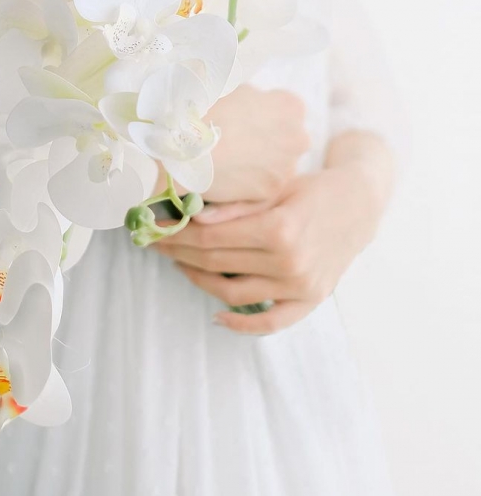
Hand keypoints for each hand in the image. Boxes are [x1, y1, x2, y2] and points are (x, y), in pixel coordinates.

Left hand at [153, 133, 394, 334]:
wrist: (358, 205)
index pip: (210, 237)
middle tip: (156, 245)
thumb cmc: (311, 188)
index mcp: (278, 228)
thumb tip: (194, 217)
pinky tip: (216, 315)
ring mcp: (300, 288)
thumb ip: (237, 205)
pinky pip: (269, 323)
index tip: (154, 230)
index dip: (177, 235)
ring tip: (179, 265)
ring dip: (198, 281)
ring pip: (233, 293)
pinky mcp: (310, 302)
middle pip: (216, 264)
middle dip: (179, 254)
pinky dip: (240, 324)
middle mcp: (289, 263)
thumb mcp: (275, 186)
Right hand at [202, 85, 311, 204]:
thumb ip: (254, 97)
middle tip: (237, 139)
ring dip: (259, 162)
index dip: (264, 113)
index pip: (286, 109)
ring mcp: (287, 167)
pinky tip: (228, 174)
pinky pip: (262, 184)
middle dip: (267, 140)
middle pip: (287, 138)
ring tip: (229, 159)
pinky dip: (248, 182)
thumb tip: (255, 104)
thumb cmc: (209, 110)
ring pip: (276, 163)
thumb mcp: (234, 88)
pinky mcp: (272, 191)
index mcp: (291, 107)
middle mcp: (298, 137)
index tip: (245, 118)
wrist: (189, 147)